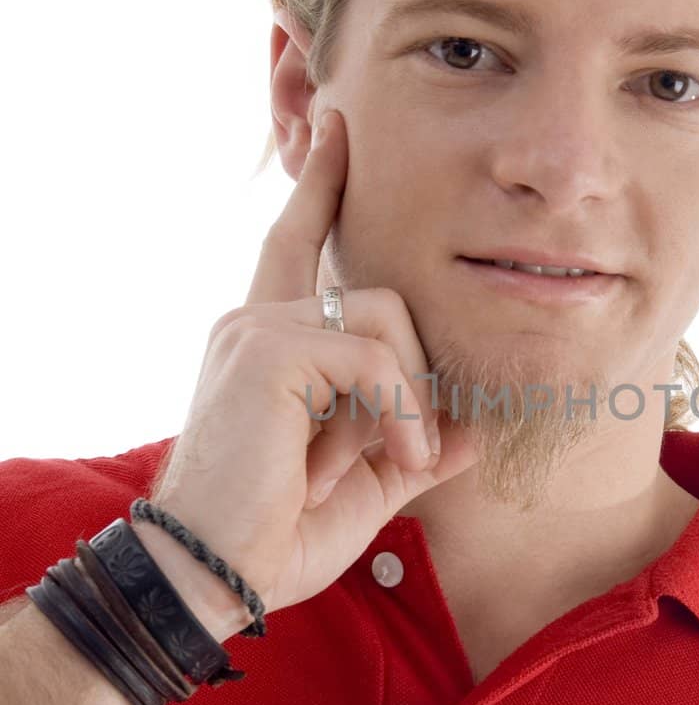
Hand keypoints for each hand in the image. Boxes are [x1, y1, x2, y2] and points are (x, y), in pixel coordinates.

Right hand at [148, 108, 475, 624]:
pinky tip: (390, 458)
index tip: (337, 128)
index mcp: (268, 342)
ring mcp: (258, 330)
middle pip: (381, 298)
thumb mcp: (366, 486)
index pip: (294, 241)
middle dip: (414, 378)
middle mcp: (255, 321)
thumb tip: (477, 427)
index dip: (320, 186)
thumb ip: (416, 449)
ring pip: (386, 318)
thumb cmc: (277, 537)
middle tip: (402, 453)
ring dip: (409, 403)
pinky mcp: (269, 350)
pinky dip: (400, 411)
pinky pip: (374, 355)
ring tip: (391, 463)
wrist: (215, 576)